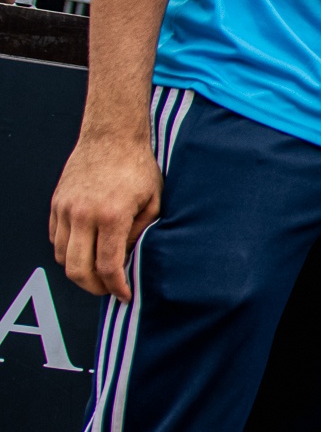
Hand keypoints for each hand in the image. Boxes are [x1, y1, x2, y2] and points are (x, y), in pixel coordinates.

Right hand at [49, 130, 161, 299]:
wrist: (111, 136)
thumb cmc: (138, 166)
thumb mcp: (154, 201)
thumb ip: (142, 233)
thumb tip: (129, 258)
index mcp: (111, 216)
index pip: (108, 267)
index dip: (116, 287)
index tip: (124, 295)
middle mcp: (82, 215)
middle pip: (77, 270)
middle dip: (94, 287)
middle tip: (109, 290)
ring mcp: (65, 209)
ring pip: (62, 257)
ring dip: (79, 270)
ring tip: (98, 272)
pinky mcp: (56, 204)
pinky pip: (56, 239)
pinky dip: (69, 251)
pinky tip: (87, 250)